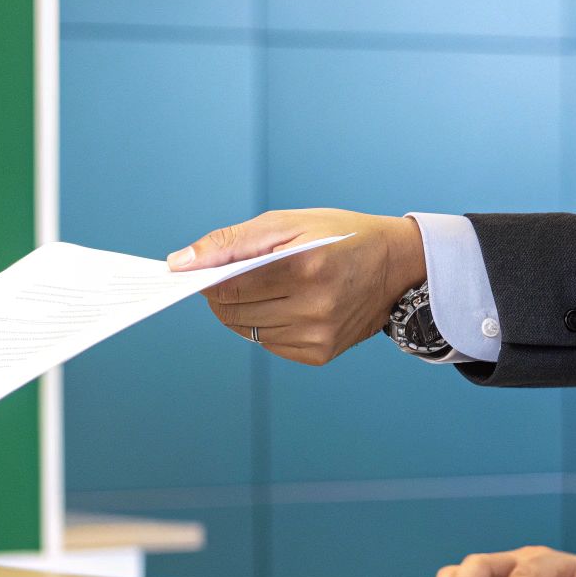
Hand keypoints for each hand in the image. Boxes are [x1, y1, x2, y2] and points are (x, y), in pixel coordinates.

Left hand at [166, 209, 425, 365]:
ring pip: (246, 331)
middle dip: (222, 294)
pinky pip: (268, 344)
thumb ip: (228, 242)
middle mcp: (313, 307)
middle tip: (236, 275)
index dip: (207, 279)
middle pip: (232, 312)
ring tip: (267, 287)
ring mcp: (318, 335)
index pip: (228, 286)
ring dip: (242, 310)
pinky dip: (265, 325)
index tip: (200, 271)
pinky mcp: (320, 354)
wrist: (397, 264)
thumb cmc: (339, 236)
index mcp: (304, 268)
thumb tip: (178, 263)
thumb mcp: (286, 222)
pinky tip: (285, 305)